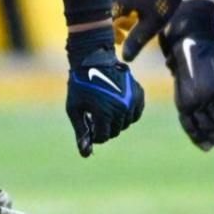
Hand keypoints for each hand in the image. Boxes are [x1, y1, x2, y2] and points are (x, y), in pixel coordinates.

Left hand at [66, 26, 145, 157]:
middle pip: (115, 131)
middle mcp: (121, 109)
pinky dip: (128, 114)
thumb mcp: (74, 109)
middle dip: (105, 127)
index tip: (89, 124)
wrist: (93, 59)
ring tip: (105, 108)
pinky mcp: (138, 94)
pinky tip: (118, 106)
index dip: (94, 134)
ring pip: (126, 123)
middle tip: (96, 115)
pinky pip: (136, 114)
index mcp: (104, 113)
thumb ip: (81, 131)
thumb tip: (85, 154)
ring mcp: (132, 101)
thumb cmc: (80, 85)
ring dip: (116, 121)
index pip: (103, 137)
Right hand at [111, 0, 185, 60]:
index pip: (108, 21)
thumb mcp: (153, 23)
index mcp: (118, 2)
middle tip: (130, 26)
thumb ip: (137, 40)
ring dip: (125, 4)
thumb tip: (125, 57)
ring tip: (138, 10)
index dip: (112, 32)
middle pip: (112, 6)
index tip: (120, 39)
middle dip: (120, 19)